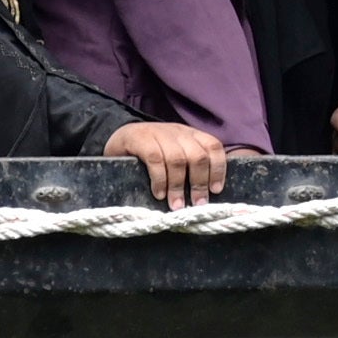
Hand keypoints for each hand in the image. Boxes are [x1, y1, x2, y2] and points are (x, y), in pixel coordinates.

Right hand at [107, 119, 228, 208]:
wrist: (119, 136)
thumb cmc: (151, 152)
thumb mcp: (174, 154)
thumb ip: (189, 167)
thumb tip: (206, 195)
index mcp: (191, 135)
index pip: (213, 146)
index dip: (218, 168)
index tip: (216, 190)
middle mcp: (178, 132)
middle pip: (198, 156)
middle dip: (199, 183)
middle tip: (197, 204)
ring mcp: (159, 133)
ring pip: (178, 159)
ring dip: (178, 186)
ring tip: (176, 205)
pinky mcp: (140, 139)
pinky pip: (155, 160)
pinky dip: (159, 179)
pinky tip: (158, 194)